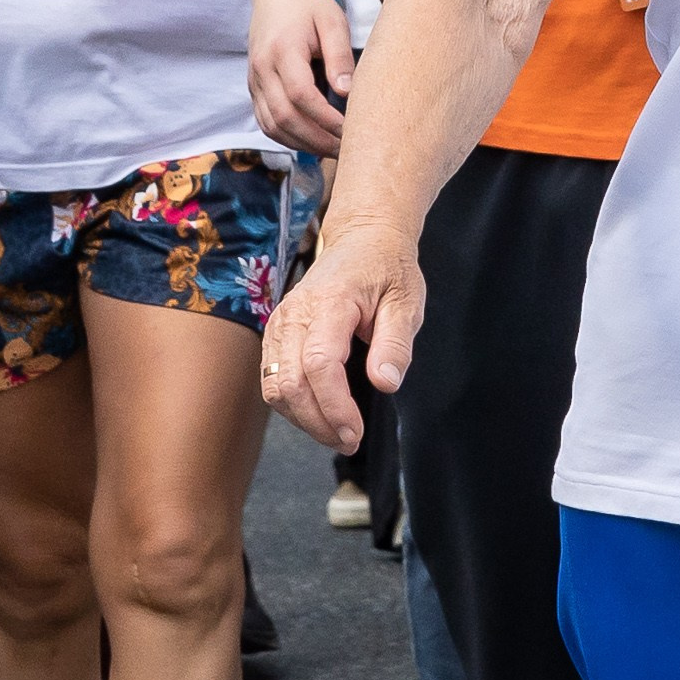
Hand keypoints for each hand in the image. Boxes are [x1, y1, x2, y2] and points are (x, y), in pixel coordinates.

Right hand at [248, 0, 356, 154]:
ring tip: (332, 150)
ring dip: (301, 144)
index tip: (350, 130)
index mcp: (283, 50)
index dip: (325, 119)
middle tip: (346, 150)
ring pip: (271, 125)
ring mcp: (254, 80)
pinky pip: (265, 121)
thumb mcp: (333, 21)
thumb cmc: (310, 6)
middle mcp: (262, 68)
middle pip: (284, 117)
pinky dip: (287, 137)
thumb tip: (346, 93)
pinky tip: (311, 141)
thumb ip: (339, 56)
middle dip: (316, 140)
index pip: (301, 95)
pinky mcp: (254, 87)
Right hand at [259, 225, 424, 449]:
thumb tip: (385, 384)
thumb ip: (396, 344)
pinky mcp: (276, 333)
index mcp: (329, 302)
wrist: (363, 239)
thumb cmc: (387, 268)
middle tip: (350, 440)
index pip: (319, 364)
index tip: (355, 431)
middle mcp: (295, 313)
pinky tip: (321, 412)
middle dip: (317, 422)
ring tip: (338, 432)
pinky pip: (272, 379)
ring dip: (303, 418)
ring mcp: (280, 323)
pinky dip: (293, 403)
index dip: (334, 406)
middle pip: (289, 383)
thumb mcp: (407, 302)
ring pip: (275, 386)